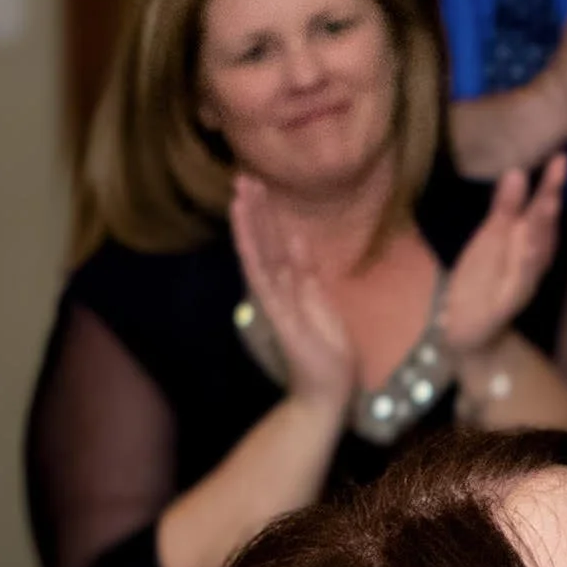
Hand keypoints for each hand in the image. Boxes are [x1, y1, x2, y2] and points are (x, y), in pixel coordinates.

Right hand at [229, 176, 357, 410]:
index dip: (269, 214)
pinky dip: (251, 250)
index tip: (260, 185)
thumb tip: (297, 238)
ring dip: (249, 222)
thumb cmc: (327, 351)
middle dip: (255, 209)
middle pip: (264, 241)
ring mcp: (275, 299)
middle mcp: (279, 287)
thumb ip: (307, 271)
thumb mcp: (321, 302)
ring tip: (238, 191)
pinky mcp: (277, 312)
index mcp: (293, 283)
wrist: (327, 390)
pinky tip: (243, 229)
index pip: (277, 241)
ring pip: (258, 252)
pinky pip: (261, 277)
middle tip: (242, 175)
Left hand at [442, 155, 566, 361]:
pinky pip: (518, 285)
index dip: (551, 184)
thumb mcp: (490, 236)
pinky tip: (526, 250)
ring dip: (543, 230)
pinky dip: (524, 268)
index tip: (560, 156)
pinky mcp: (507, 304)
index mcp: (526, 241)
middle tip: (559, 171)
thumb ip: (505, 207)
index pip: (541, 209)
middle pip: (544, 228)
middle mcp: (531, 260)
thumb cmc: (481, 277)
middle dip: (550, 200)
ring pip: (536, 254)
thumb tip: (518, 170)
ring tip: (548, 203)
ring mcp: (521, 282)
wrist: (466, 324)